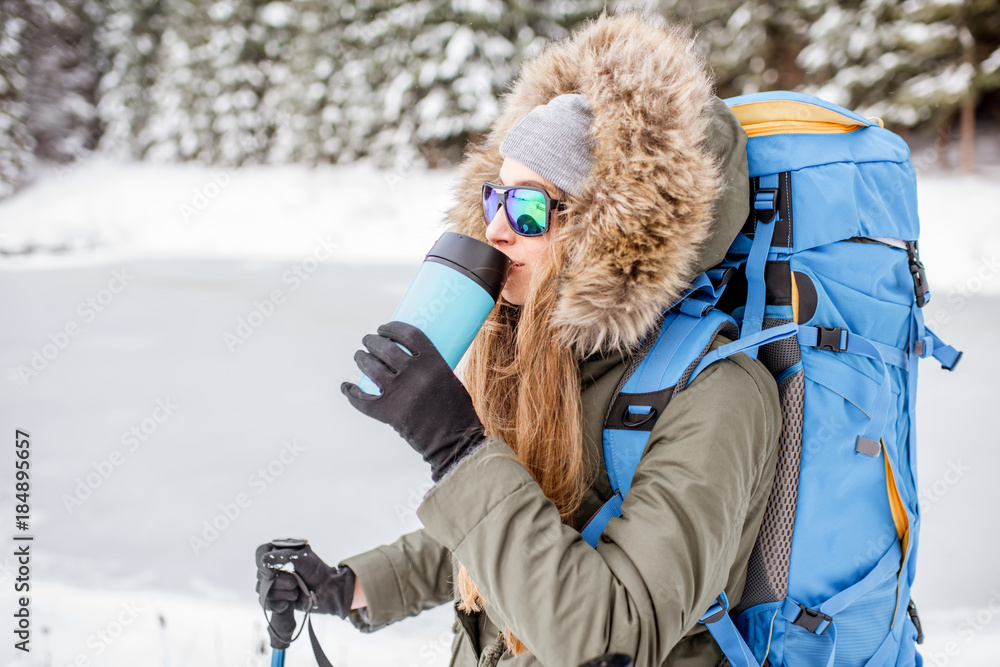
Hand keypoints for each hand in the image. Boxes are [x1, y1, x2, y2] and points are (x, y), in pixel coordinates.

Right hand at [255, 542, 354, 617]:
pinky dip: (276, 605)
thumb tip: (263, 561)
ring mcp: (273, 583)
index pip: (261, 553)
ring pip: (263, 590)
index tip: (270, 573)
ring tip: (296, 593)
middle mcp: (273, 567)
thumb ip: (283, 557)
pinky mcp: (275, 598)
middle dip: (279, 582)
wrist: (327, 591)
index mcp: (280, 552)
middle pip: (261, 575)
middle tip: (295, 583)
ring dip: (281, 594)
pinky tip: (287, 605)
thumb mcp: (303, 559)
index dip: (262, 563)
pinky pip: (265, 603)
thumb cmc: (317, 571)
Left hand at [341, 320, 486, 481]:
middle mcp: (414, 374)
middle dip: (371, 341)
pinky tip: (346, 387)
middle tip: (368, 341)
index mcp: (434, 362)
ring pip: (371, 367)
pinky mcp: (388, 412)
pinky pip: (362, 398)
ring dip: (361, 359)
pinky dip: (350, 392)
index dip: (392, 327)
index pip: (408, 334)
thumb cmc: (456, 411)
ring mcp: (399, 392)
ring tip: (359, 356)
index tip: (383, 327)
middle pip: (385, 347)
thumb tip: (410, 354)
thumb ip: (431, 366)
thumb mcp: (449, 379)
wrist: (454, 441)